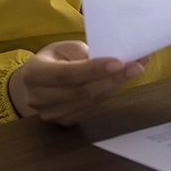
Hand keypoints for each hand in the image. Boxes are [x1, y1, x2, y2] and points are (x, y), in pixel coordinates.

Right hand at [8, 41, 147, 125]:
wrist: (36, 83)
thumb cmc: (53, 59)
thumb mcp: (63, 47)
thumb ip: (82, 55)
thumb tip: (113, 61)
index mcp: (33, 73)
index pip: (66, 74)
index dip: (94, 70)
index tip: (119, 63)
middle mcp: (38, 98)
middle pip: (81, 91)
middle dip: (112, 78)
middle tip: (137, 66)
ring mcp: (50, 114)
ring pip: (90, 102)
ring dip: (114, 85)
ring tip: (134, 70)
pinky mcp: (63, 122)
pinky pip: (91, 108)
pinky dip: (108, 94)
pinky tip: (119, 81)